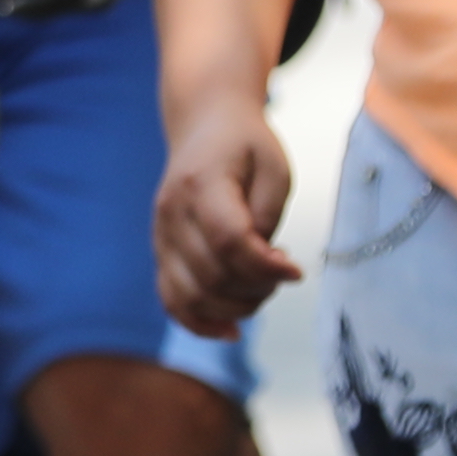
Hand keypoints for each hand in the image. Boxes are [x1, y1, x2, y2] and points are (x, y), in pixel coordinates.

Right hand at [155, 98, 299, 334]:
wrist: (204, 125)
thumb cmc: (246, 145)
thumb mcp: (274, 168)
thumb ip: (268, 216)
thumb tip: (266, 266)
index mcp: (200, 184)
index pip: (229, 241)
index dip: (265, 266)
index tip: (296, 270)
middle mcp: (172, 213)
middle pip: (212, 274)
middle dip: (257, 287)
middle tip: (282, 274)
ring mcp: (160, 235)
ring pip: (191, 295)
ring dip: (234, 306)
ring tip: (262, 289)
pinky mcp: (161, 251)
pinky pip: (172, 300)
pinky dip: (200, 323)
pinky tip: (231, 330)